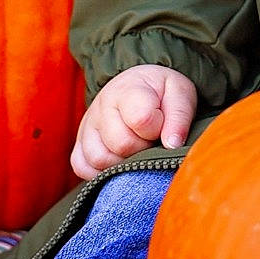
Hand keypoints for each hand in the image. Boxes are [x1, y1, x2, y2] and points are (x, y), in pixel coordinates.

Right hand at [72, 64, 196, 178]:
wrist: (137, 86)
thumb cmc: (159, 93)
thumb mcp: (179, 93)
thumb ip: (179, 116)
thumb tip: (172, 144)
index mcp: (128, 90)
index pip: (140, 120)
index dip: (157, 129)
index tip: (162, 126)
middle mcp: (102, 106)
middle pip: (121, 144)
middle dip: (143, 148)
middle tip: (151, 140)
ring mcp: (88, 126)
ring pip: (99, 159)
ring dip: (122, 162)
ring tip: (136, 150)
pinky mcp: (80, 143)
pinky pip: (82, 166)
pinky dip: (99, 172)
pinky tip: (118, 163)